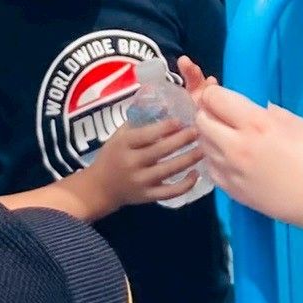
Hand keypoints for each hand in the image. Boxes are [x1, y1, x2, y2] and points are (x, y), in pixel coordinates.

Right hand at [75, 119, 202, 217]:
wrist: (100, 188)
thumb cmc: (112, 155)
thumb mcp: (120, 135)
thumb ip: (140, 121)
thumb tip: (166, 105)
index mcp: (123, 144)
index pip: (146, 135)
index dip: (164, 128)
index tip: (180, 120)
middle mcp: (132, 163)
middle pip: (160, 151)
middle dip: (181, 141)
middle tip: (197, 132)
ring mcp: (140, 182)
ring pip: (168, 170)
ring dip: (188, 159)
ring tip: (202, 149)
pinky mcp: (148, 196)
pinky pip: (170, 192)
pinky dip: (185, 185)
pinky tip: (195, 174)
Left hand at [191, 82, 302, 229]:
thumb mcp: (296, 122)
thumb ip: (268, 112)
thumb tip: (254, 108)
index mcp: (256, 124)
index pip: (214, 99)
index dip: (214, 94)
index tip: (222, 96)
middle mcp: (237, 146)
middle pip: (202, 121)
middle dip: (208, 113)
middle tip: (222, 115)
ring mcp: (232, 171)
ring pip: (203, 145)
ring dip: (210, 136)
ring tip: (227, 137)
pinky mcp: (233, 191)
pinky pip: (210, 168)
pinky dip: (214, 159)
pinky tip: (229, 158)